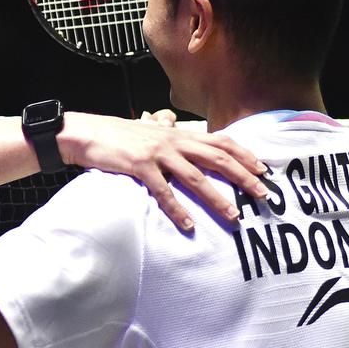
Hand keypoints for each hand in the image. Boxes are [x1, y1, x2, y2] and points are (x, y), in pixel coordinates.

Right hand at [59, 112, 267, 230]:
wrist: (86, 133)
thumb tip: (171, 121)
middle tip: (262, 194)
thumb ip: (165, 131)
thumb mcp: (147, 129)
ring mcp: (158, 154)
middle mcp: (173, 141)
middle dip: (243, 176)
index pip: (220, 140)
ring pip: (196, 177)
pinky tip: (187, 225)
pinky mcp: (140, 167)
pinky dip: (177, 209)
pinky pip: (163, 191)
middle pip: (217, 157)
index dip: (244, 154)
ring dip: (217, 198)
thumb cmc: (117, 134)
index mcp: (178, 133)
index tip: (263, 169)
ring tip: (234, 216)